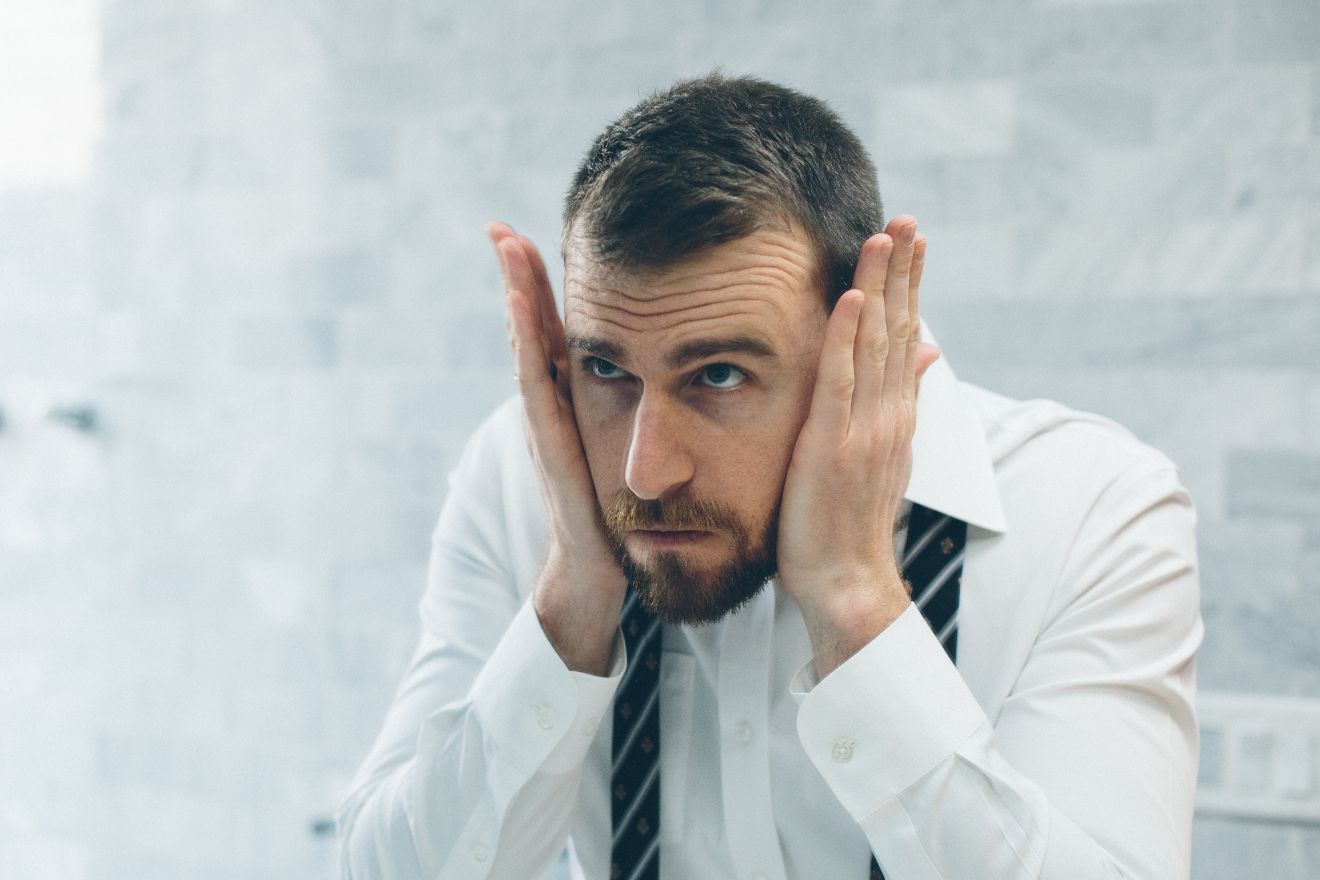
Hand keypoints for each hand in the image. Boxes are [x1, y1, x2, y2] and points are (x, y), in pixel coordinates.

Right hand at [487, 222, 626, 674]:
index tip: (530, 238)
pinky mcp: (552, 448)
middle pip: (533, 332)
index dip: (545, 288)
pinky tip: (523, 309)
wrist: (599, 575)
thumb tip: (693, 376)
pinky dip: (526, 345)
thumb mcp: (636, 453)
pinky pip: (538, 388)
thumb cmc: (619, 517)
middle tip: (500, 227)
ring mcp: (547, 427)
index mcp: (578, 403)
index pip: (559, 334)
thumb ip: (646, 413)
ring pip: (528, 351)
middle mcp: (554, 410)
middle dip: (519, 279)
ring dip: (517, 297)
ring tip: (506, 247)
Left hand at [776, 215, 940, 676]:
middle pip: (899, 330)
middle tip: (906, 219)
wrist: (848, 582)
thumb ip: (903, 401)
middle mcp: (890, 415)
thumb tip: (928, 354)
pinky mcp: (834, 446)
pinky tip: (853, 297)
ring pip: (876, 345)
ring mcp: (866, 429)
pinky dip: (847, 337)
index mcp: (897, 415)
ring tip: (885, 236)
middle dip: (903, 272)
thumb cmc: (852, 522)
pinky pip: (841, 382)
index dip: (910, 287)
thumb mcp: (884, 455)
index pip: (906, 337)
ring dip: (881, 288)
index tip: (913, 241)